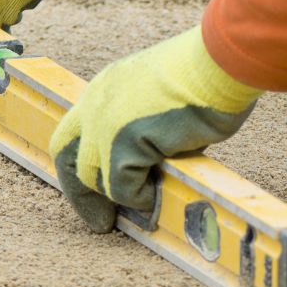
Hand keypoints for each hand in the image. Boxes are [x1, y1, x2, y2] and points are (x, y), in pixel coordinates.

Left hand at [49, 26, 261, 232]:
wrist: (219, 63)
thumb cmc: (208, 77)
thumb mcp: (161, 99)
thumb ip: (145, 129)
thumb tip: (152, 169)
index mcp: (105, 89)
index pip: (74, 130)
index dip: (79, 162)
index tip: (94, 188)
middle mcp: (96, 104)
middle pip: (67, 155)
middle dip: (80, 192)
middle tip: (100, 222)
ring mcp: (104, 123)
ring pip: (93, 176)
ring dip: (118, 196)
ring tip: (144, 207)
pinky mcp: (123, 143)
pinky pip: (122, 187)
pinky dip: (141, 198)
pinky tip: (162, 193)